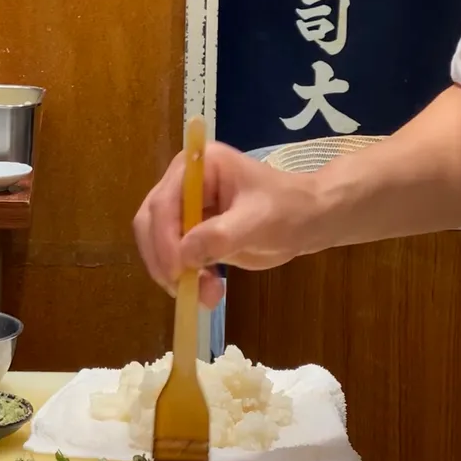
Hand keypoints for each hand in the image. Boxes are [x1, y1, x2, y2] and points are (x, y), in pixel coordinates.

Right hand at [133, 141, 319, 306]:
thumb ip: (220, 235)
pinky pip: (173, 257)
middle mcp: (183, 182)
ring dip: (173, 273)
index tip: (177, 271)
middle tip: (182, 288)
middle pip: (150, 222)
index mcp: (197, 165)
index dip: (164, 238)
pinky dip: (184, 278)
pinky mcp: (190, 232)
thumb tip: (184, 256)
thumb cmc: (289, 209)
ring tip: (207, 295)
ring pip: (157, 244)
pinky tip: (209, 291)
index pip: (164, 202)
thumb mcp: (258, 221)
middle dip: (163, 258)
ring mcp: (185, 208)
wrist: (310, 220)